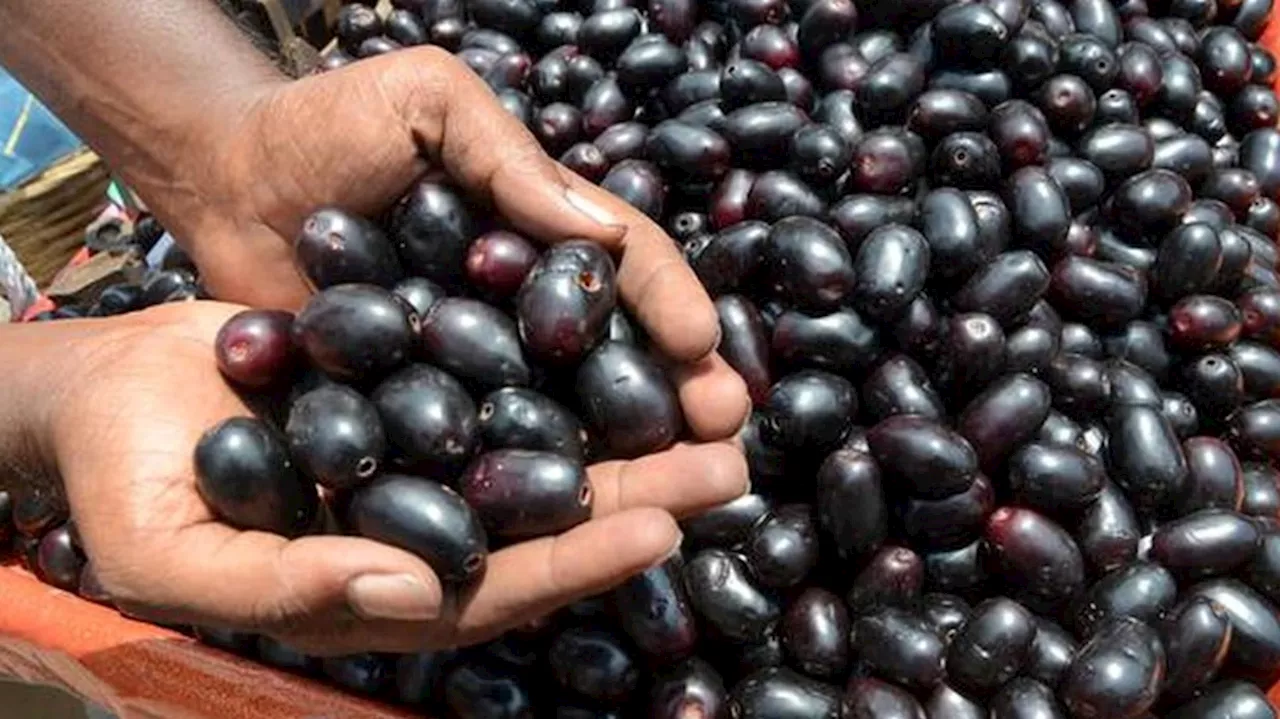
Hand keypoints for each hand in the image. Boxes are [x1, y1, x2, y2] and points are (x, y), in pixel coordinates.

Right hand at [30, 302, 746, 654]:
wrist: (111, 389)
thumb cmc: (126, 479)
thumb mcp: (176, 554)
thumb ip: (288, 588)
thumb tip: (412, 594)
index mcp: (381, 590)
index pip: (499, 591)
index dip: (579, 562)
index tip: (660, 528)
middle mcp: (426, 533)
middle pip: (552, 526)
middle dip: (645, 499)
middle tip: (729, 466)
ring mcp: (432, 462)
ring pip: (551, 455)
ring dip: (634, 436)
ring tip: (715, 407)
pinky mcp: (427, 393)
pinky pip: (512, 386)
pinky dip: (572, 371)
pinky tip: (633, 343)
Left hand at [166, 46, 748, 441]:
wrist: (223, 180)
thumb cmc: (326, 124)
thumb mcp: (429, 103)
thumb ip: (506, 158)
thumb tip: (599, 237)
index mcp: (536, 230)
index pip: (620, 265)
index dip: (668, 303)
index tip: (703, 348)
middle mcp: (516, 303)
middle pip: (610, 352)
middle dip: (674, 394)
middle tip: (722, 438)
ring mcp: (467, 360)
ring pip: (558, 410)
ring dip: (621, 453)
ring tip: (675, 491)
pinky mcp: (413, 406)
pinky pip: (473, 443)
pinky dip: (518, 478)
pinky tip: (560, 518)